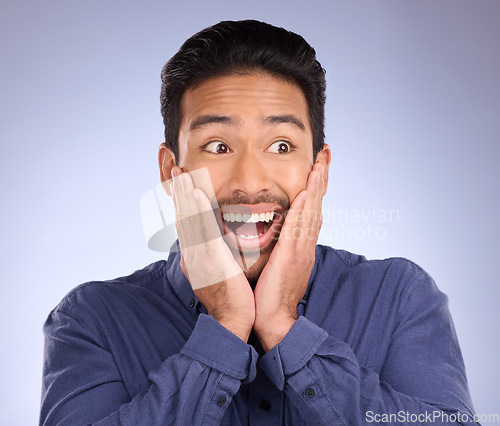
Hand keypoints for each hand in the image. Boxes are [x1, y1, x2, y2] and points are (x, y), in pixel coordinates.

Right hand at [170, 166, 254, 340]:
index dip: (183, 204)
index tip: (182, 185)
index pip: (186, 225)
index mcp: (194, 257)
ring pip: (190, 221)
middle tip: (177, 172)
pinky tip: (197, 195)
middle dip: (180, 194)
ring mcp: (198, 257)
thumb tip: (215, 241)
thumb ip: (212, 255)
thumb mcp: (215, 272)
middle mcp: (192, 255)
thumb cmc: (228, 298)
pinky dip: (198, 211)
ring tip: (183, 175)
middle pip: (184, 219)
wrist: (231, 321)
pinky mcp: (210, 260)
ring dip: (185, 196)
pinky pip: (203, 231)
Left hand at [253, 163, 324, 351]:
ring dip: (316, 186)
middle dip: (322, 177)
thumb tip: (284, 229)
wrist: (275, 320)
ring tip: (320, 163)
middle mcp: (306, 244)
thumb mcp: (282, 264)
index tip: (319, 164)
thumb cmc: (273, 293)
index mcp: (303, 244)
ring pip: (312, 212)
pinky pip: (299, 229)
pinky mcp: (291, 257)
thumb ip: (285, 245)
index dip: (317, 185)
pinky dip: (304, 209)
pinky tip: (306, 192)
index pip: (313, 208)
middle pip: (318, 204)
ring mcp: (301, 250)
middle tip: (326, 153)